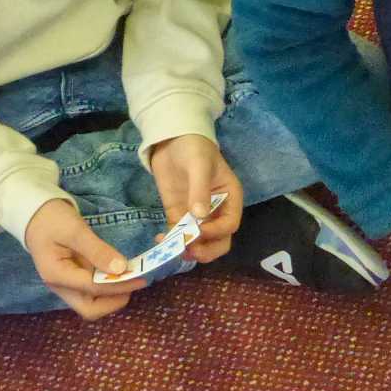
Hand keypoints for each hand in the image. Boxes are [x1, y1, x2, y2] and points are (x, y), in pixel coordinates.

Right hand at [25, 197, 144, 319]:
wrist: (35, 214)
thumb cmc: (52, 219)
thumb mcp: (75, 230)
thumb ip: (97, 250)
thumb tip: (120, 268)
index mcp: (56, 275)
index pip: (93, 289)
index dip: (119, 285)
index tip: (141, 279)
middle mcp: (60, 286)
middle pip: (90, 309)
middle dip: (114, 301)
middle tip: (134, 283)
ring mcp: (66, 285)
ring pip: (92, 304)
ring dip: (112, 296)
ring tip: (131, 279)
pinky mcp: (73, 280)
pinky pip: (92, 292)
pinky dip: (108, 288)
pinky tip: (120, 275)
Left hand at [149, 133, 243, 262]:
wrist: (172, 139)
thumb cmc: (194, 148)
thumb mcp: (199, 165)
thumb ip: (200, 190)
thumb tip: (200, 216)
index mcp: (230, 198)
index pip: (230, 224)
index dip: (217, 232)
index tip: (199, 231)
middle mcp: (217, 211)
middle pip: (219, 241)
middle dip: (207, 250)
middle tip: (190, 251)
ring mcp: (197, 215)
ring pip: (200, 242)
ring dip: (189, 249)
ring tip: (173, 248)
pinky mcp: (179, 214)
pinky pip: (179, 234)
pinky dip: (172, 241)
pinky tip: (160, 239)